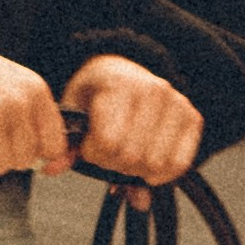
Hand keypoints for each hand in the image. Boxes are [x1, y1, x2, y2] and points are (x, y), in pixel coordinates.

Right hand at [0, 19, 70, 178]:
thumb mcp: (6, 82)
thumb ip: (27, 113)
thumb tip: (42, 156)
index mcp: (34, 89)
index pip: (54, 144)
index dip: (35, 155)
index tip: (16, 152)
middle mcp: (19, 102)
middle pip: (24, 160)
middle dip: (1, 156)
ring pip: (0, 167)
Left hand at [63, 52, 200, 199]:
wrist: (124, 71)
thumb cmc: (95, 94)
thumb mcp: (73, 111)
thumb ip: (64, 143)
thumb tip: (52, 170)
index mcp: (118, 84)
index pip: (108, 142)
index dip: (93, 153)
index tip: (89, 146)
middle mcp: (153, 90)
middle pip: (131, 157)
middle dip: (113, 164)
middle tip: (107, 153)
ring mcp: (176, 102)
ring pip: (155, 164)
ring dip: (136, 170)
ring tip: (126, 155)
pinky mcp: (192, 117)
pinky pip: (179, 163)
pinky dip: (161, 174)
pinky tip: (146, 166)